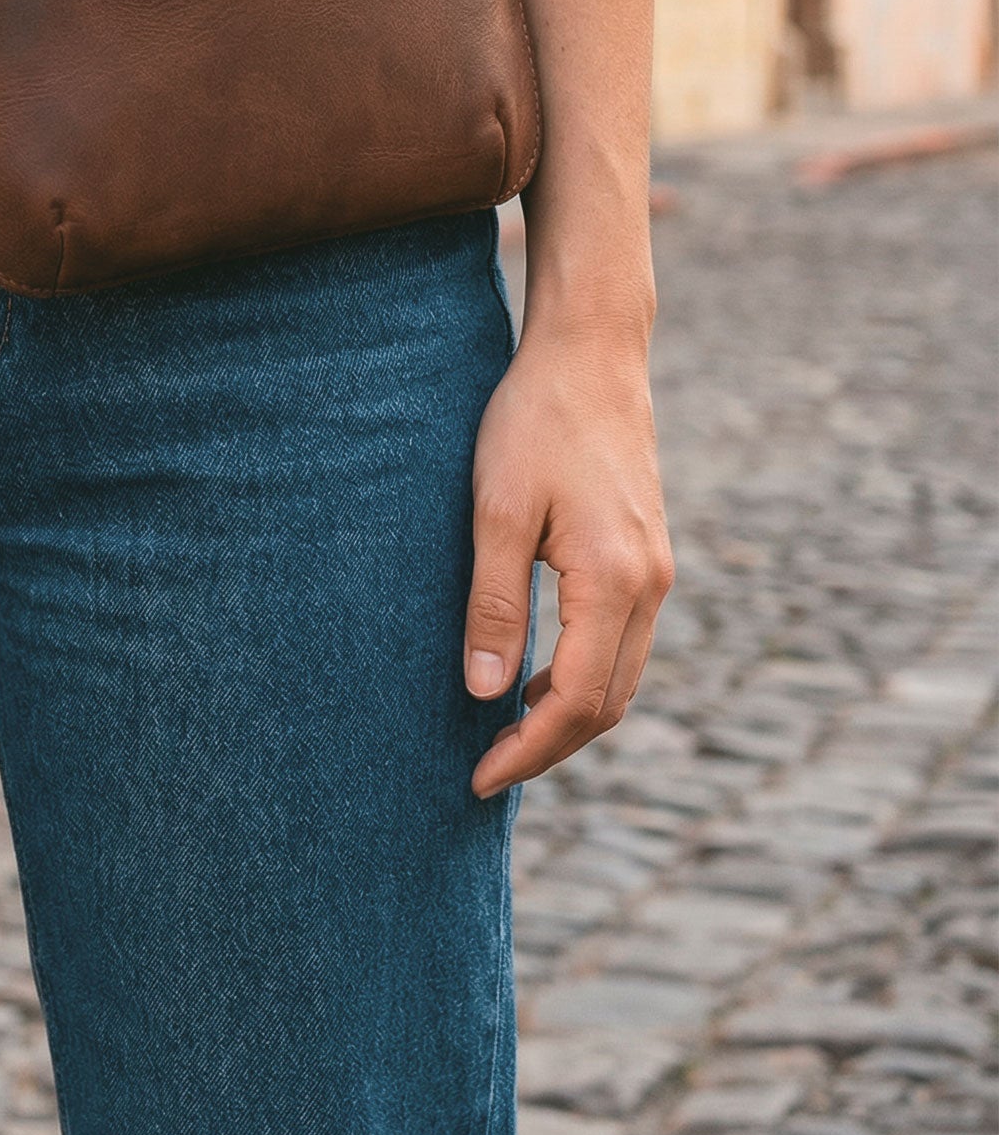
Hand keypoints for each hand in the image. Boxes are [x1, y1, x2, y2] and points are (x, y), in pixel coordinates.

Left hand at [463, 319, 672, 797]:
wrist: (590, 354)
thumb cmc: (533, 421)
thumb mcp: (495, 510)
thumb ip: (494, 604)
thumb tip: (485, 694)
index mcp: (616, 582)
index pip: (579, 703)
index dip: (530, 751)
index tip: (479, 779)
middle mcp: (651, 587)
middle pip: (609, 703)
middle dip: (549, 747)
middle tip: (484, 769)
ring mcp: (657, 571)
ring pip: (621, 676)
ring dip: (568, 715)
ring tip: (503, 735)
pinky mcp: (647, 555)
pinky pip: (622, 642)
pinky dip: (584, 676)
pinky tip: (536, 676)